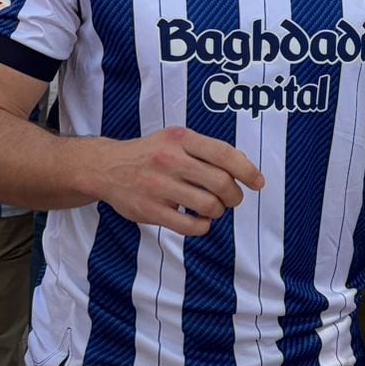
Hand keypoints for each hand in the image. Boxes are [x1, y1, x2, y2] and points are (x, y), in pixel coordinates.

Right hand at [97, 128, 261, 236]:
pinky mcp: (151, 210)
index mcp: (179, 139)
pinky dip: (203, 226)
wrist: (106, 168)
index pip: (224, 153)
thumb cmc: (150, 153)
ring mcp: (159, 186)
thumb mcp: (175, 139)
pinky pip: (190, 226)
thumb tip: (244, 165)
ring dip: (219, 211)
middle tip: (232, 199)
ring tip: (213, 208)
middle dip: (234, 195)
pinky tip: (200, 220)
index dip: (247, 170)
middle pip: (221, 183)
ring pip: (209, 206)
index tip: (257, 182)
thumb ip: (207, 150)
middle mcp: (169, 160)